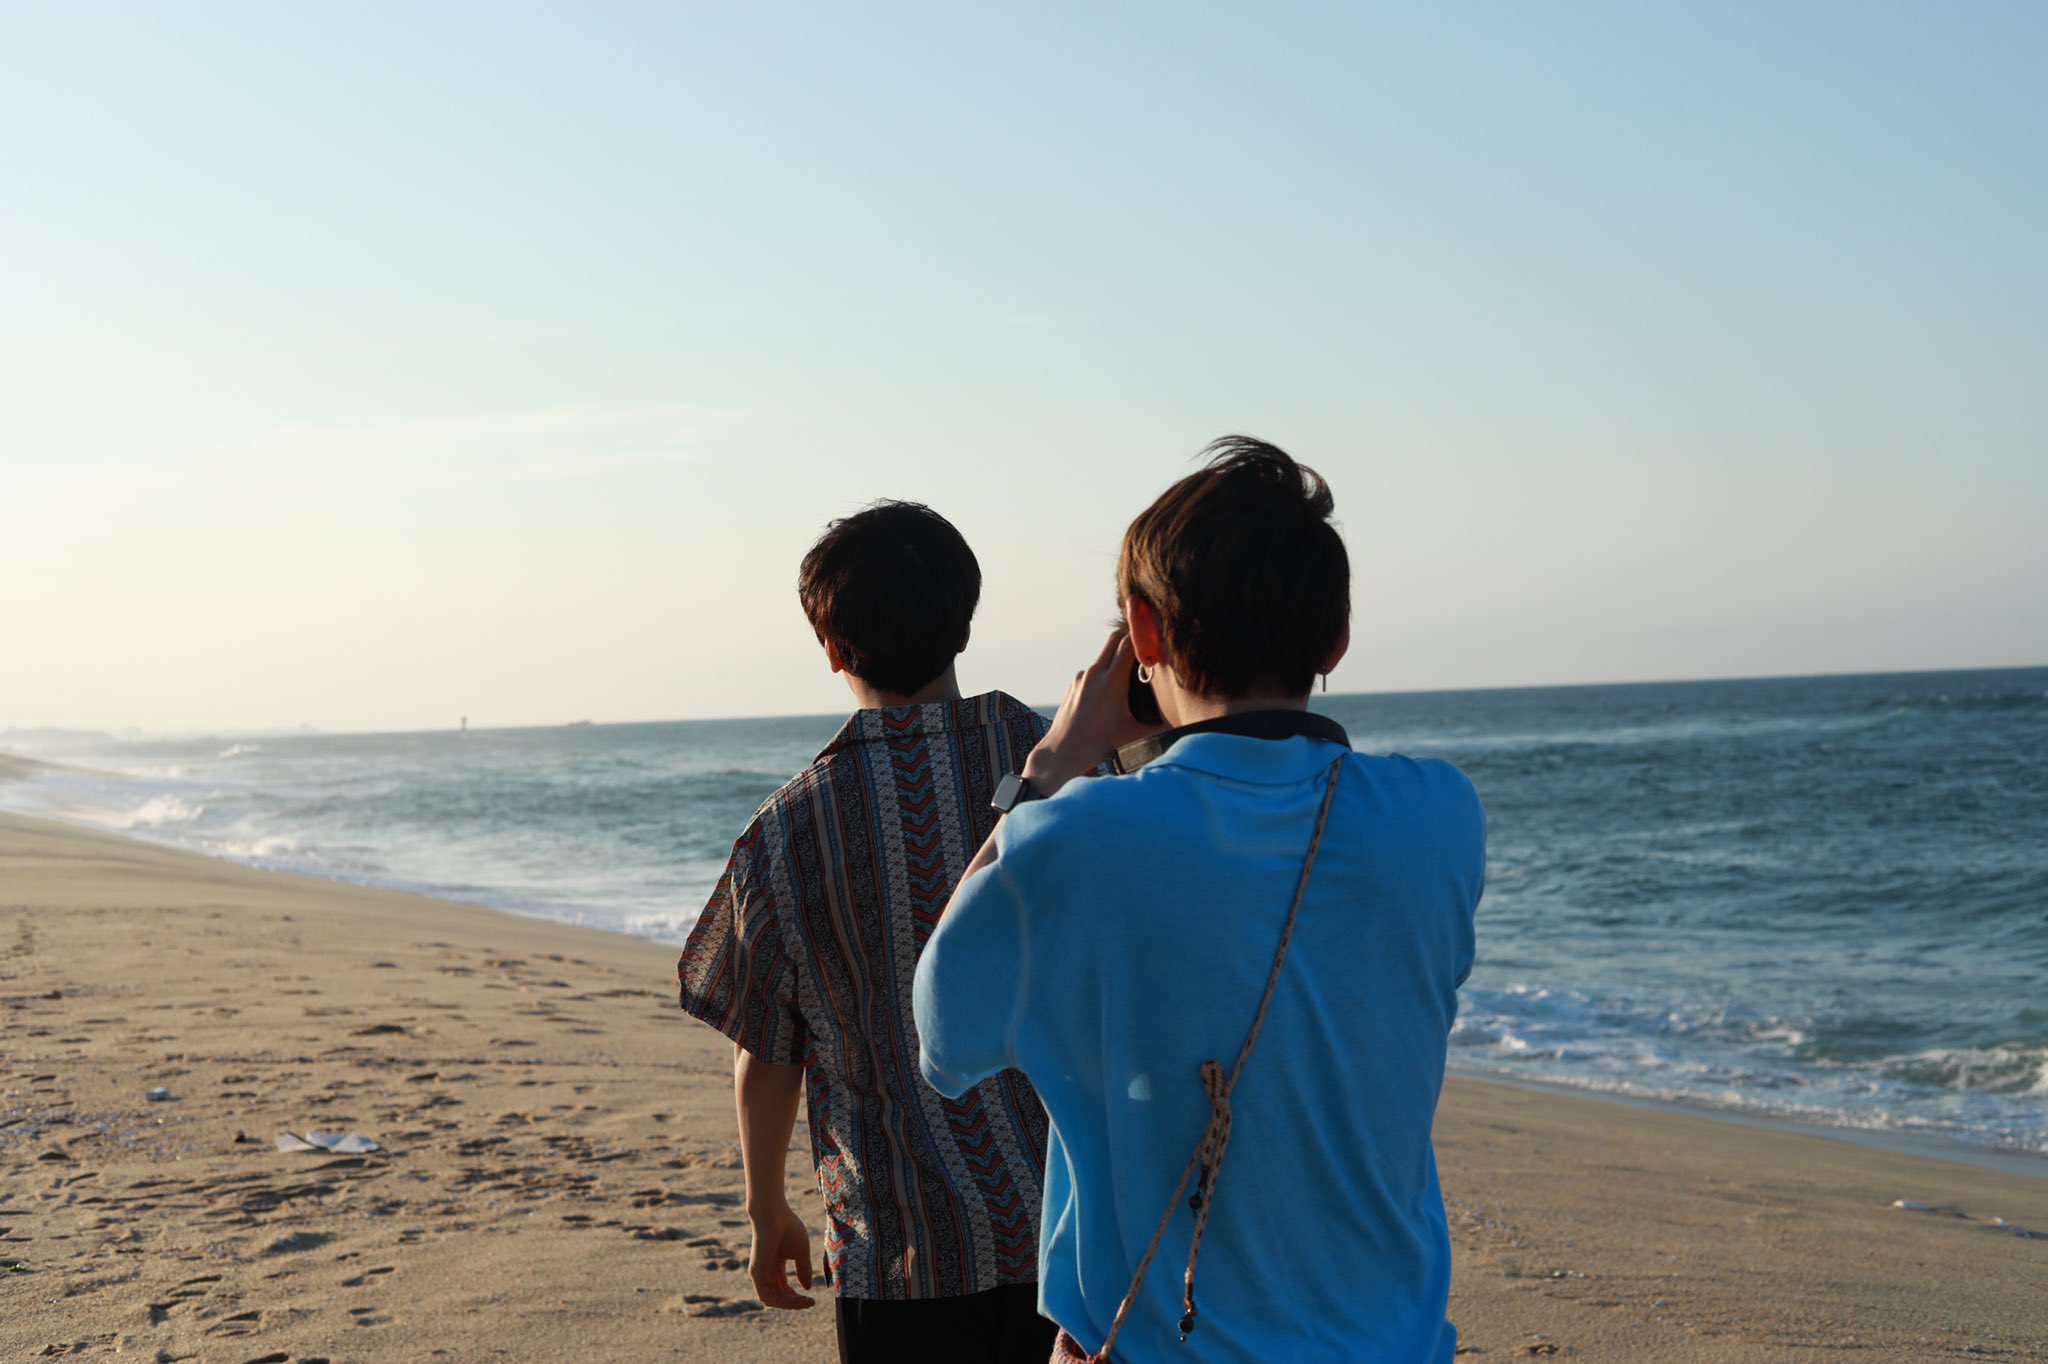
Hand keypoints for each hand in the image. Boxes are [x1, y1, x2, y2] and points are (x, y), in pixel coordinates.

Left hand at [746, 1200, 816, 1309]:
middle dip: (794, 1302)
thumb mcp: (801, 1252)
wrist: (773, 1214)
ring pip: (772, 1300)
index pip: (784, 1288)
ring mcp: (759, 1273)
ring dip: (789, 1304)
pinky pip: (768, 1296)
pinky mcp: (756, 1274)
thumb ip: (803, 1270)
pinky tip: (796, 1299)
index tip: (812, 1299)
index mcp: (776, 1265)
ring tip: (804, 1302)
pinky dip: (782, 1301)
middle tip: (809, 1302)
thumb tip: (807, 1288)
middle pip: (778, 1296)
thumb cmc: (787, 1227)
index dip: (797, 1297)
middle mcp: (766, 1271)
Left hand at [1022, 631, 1163, 797]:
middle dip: (1130, 637)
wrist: (1063, 751)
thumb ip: (1160, 728)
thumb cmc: (1098, 745)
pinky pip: (1092, 671)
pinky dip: (1103, 674)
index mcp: (1112, 681)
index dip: (1144, 637)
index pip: (1129, 643)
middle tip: (1144, 645)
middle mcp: (1095, 673)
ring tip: (1129, 674)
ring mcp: (1082, 677)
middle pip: (1114, 639)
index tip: (1155, 637)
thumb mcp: (1134, 736)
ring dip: (1116, 658)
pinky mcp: (1073, 684)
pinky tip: (1109, 693)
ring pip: (1102, 656)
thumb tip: (1182, 726)